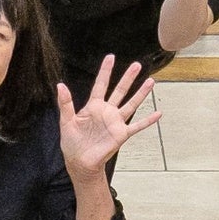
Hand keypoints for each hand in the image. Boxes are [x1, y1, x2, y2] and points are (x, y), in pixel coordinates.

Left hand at [56, 53, 161, 177]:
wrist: (80, 162)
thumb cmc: (72, 143)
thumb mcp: (66, 121)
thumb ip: (65, 103)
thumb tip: (60, 85)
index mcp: (93, 106)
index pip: (100, 85)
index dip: (105, 71)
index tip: (110, 57)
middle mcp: (107, 112)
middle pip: (120, 91)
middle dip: (128, 77)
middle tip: (137, 65)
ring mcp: (116, 122)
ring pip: (131, 104)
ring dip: (141, 93)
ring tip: (151, 81)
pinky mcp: (121, 134)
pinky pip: (137, 126)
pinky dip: (148, 121)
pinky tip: (158, 114)